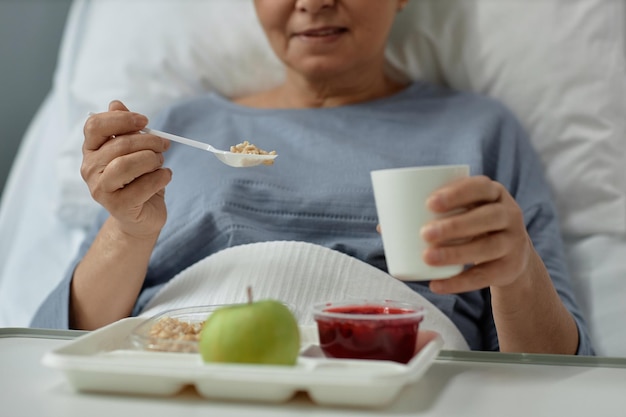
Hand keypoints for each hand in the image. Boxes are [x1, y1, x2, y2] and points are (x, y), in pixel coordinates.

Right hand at [81, 101, 171, 237]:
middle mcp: (90, 169)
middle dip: (149, 141)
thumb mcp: (134, 151)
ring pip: (126, 165)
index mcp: (91, 150)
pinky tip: (165, 176)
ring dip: (151, 159)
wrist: (142, 217)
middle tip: (164, 145)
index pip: (94, 125)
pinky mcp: (118, 207)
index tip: (145, 121)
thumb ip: (125, 129)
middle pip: (119, 144)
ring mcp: (101, 189)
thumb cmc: (138, 179)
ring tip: (160, 162)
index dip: (121, 119)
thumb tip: (116, 104)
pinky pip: (143, 186)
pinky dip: (161, 177)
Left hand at [419, 176, 533, 293]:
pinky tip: (437, 285)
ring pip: (487, 247)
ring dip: (456, 253)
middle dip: (454, 225)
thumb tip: (384, 226)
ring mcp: (514, 242)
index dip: (456, 193)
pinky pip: (485, 276)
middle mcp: (509, 214)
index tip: (429, 204)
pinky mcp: (511, 268)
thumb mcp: (462, 213)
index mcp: (494, 193)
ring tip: (427, 258)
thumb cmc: (473, 226)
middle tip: (424, 233)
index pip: (479, 187)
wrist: (511, 255)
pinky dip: (460, 282)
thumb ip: (430, 214)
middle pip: (486, 218)